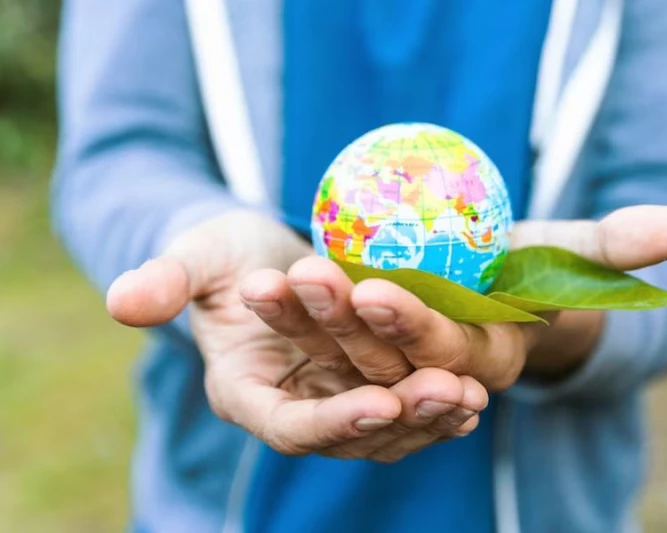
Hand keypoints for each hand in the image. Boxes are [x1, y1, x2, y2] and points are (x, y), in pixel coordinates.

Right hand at [106, 210, 486, 461]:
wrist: (261, 253)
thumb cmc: (226, 253)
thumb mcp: (197, 256)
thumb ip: (166, 281)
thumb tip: (122, 301)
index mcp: (247, 393)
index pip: (289, 426)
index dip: (331, 422)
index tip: (377, 405)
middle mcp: (294, 408)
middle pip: (350, 432)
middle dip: (400, 416)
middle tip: (447, 393)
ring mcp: (333, 401)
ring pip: (386, 426)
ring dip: (430, 414)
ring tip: (472, 395)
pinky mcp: (363, 383)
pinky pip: (403, 402)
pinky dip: (437, 402)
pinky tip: (476, 391)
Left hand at [249, 205, 666, 390]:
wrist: (467, 287)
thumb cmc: (520, 268)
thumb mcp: (560, 252)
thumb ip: (611, 247)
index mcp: (482, 366)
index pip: (449, 356)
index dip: (417, 328)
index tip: (377, 289)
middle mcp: (430, 386)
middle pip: (385, 363)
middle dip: (349, 325)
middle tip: (312, 278)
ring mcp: (385, 381)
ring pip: (339, 360)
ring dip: (304, 325)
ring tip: (268, 285)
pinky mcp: (347, 370)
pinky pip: (312, 348)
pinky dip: (287, 320)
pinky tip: (256, 290)